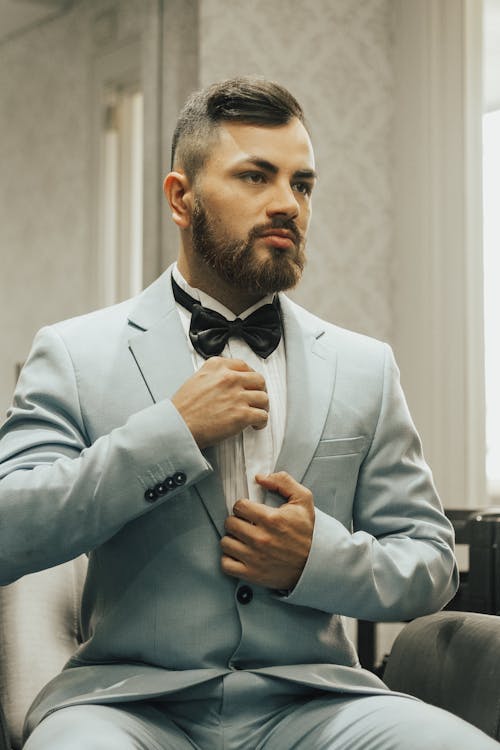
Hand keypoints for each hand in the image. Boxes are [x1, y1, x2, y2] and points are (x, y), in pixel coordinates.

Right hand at [171, 357, 267, 448]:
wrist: (178, 426)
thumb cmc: (183, 408)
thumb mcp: (197, 379)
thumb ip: (215, 375)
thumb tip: (228, 380)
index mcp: (217, 366)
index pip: (244, 365)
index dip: (250, 376)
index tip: (250, 384)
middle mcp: (229, 378)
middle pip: (258, 380)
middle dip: (259, 390)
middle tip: (256, 399)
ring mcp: (237, 396)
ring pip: (263, 398)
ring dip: (262, 407)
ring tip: (256, 413)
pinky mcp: (241, 414)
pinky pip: (262, 416)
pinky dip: (261, 422)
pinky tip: (255, 424)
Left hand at [220, 471, 314, 589]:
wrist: (316, 564)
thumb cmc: (308, 532)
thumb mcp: (303, 500)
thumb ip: (283, 482)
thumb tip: (260, 478)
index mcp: (271, 519)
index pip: (239, 506)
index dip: (243, 506)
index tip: (249, 511)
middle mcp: (261, 539)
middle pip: (230, 523)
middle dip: (237, 521)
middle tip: (246, 524)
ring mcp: (254, 558)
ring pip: (226, 543)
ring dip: (232, 539)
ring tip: (242, 539)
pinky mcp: (252, 574)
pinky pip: (226, 564)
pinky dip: (229, 559)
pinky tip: (239, 554)